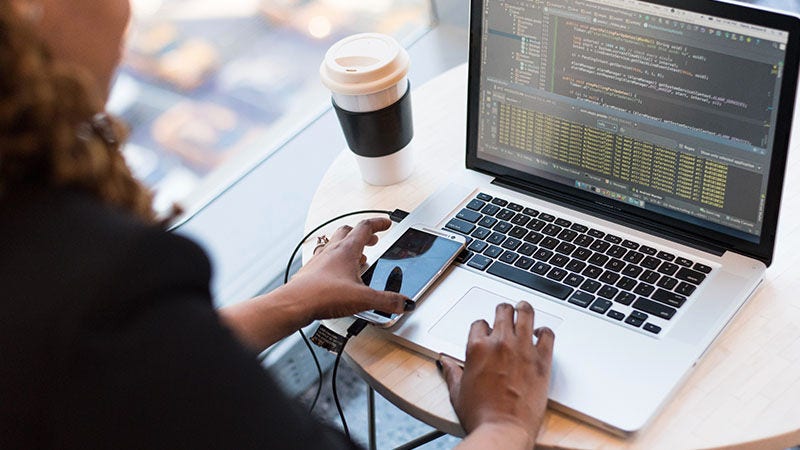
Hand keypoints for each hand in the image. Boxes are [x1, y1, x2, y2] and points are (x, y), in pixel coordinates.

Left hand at [287, 217, 408, 320]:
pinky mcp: (311, 273)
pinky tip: (339, 275)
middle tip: (372, 239)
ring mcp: (319, 260)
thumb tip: (404, 302)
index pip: (365, 227)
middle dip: (362, 234)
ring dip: (348, 247)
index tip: (386, 223)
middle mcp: (332, 251)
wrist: (294, 304)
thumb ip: (387, 300)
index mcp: (346, 250)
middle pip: (348, 231)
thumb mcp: (363, 298)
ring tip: (358, 258)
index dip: (378, 223)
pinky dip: (335, 262)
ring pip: (335, 244)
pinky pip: (325, 260)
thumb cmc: (323, 294)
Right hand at [439, 302, 553, 447]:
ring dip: (524, 309)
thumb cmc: (481, 414)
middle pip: (503, 311)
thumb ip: (451, 372)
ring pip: (526, 314)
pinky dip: (545, 331)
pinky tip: (541, 333)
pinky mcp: (542, 360)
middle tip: (506, 313)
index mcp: (477, 347)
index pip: (480, 323)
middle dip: (503, 311)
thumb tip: (444, 362)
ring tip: (524, 308)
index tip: (487, 333)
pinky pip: (547, 334)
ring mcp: (522, 349)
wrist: (503, 429)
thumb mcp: (457, 392)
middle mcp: (500, 343)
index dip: (483, 327)